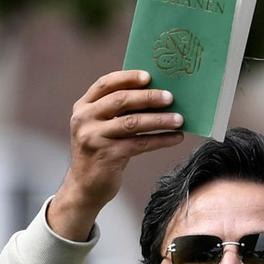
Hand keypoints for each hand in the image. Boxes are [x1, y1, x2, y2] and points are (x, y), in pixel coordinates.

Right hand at [47, 70, 184, 239]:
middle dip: (148, 97)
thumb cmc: (102, 152)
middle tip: (171, 97)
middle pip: (120, 101)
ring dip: (159, 120)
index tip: (149, 76)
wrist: (85, 187)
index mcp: (83, 107)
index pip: (106, 84)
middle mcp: (85, 119)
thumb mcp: (102, 127)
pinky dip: (160, 140)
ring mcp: (94, 138)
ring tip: (179, 119)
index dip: (128, 77)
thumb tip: (155, 94)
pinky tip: (175, 138)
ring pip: (132, 123)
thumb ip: (118, 111)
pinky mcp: (107, 157)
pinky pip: (139, 144)